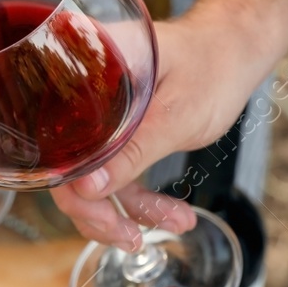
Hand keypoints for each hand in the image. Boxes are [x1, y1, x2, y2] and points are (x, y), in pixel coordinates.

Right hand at [51, 7, 272, 246]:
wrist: (235, 51)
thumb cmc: (212, 64)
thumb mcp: (175, 114)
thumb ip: (132, 152)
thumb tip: (86, 190)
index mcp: (82, 72)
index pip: (52, 137)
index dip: (68, 181)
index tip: (101, 212)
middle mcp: (80, 93)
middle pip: (66, 163)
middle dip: (99, 209)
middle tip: (129, 236)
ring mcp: (96, 116)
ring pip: (92, 178)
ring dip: (129, 211)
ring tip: (171, 224)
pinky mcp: (114, 132)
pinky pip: (115, 174)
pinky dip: (142, 200)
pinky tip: (174, 214)